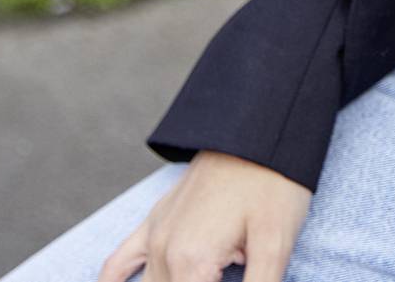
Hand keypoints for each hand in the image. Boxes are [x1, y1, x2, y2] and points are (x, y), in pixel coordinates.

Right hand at [97, 149, 311, 281]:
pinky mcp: (156, 221)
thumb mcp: (276, 245)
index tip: (226, 279)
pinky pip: (118, 263)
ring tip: (194, 280)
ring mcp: (154, 235)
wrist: (259, 127)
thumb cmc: (273, 185)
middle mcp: (164, 253)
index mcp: (190, 264)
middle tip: (220, 274)